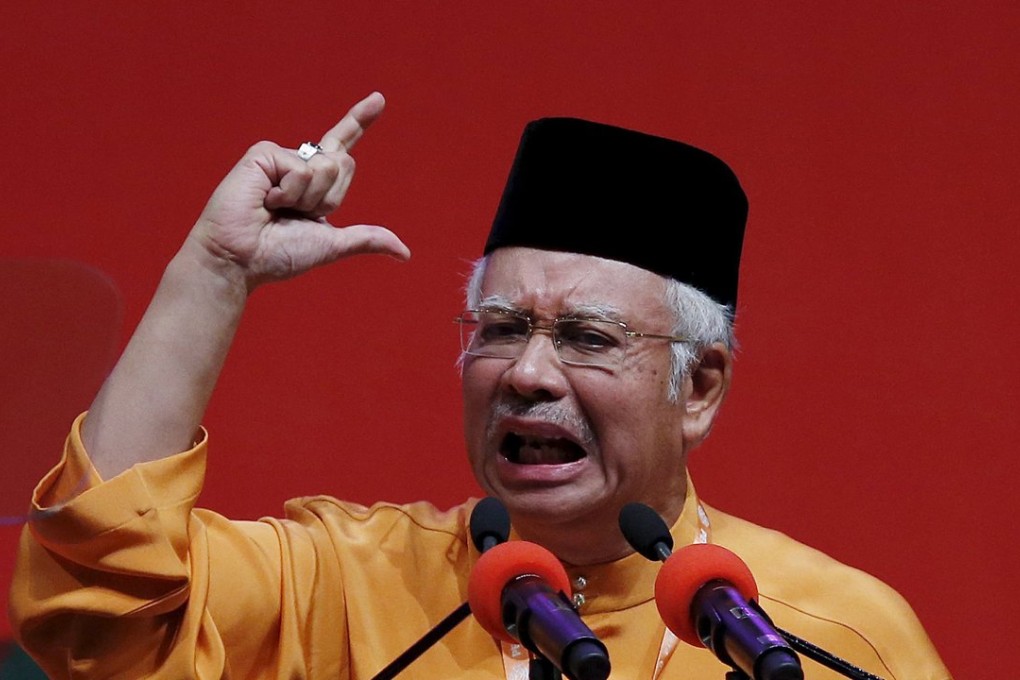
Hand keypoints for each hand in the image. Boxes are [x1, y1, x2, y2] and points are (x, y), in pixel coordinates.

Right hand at [185, 92, 409, 291]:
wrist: (242, 261)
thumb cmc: (278, 255)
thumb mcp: (332, 244)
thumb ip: (366, 239)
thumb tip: (405, 253)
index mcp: (313, 184)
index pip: (341, 147)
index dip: (359, 121)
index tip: (378, 99)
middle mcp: (298, 166)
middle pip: (344, 164)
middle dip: (329, 198)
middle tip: (295, 215)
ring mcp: (280, 157)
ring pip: (326, 167)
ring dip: (307, 199)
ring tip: (275, 209)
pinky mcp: (264, 154)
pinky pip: (302, 170)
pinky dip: (289, 193)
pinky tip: (264, 201)